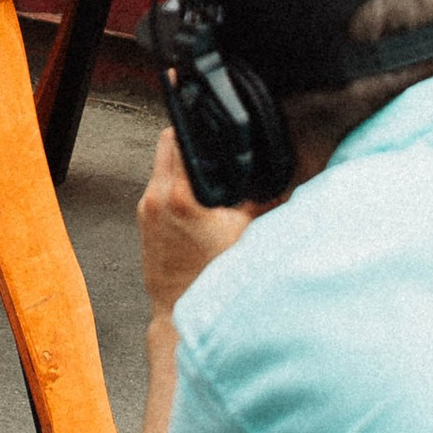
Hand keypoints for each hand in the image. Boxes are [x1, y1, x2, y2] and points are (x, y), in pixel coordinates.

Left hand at [137, 123, 254, 315]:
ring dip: (181, 160)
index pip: (181, 137)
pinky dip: (174, 180)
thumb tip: (289, 177)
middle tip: (212, 142)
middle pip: (166, 143)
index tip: (210, 120)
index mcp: (181, 196)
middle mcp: (157, 197)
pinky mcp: (143, 219)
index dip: (197, 124)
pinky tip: (196, 193)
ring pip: (160, 163)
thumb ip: (266, 200)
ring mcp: (146, 208)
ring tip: (207, 168)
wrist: (180, 311)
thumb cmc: (212, 279)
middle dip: (190, 138)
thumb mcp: (247, 234)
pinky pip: (157, 184)